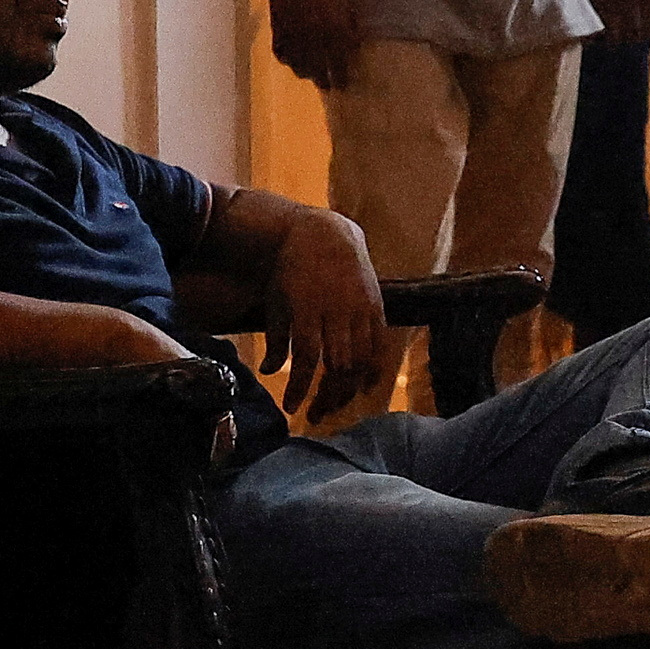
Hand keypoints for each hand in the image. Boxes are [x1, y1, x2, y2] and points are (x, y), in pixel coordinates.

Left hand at [260, 210, 390, 413]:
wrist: (326, 234)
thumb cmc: (293, 270)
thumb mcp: (277, 301)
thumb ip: (277, 339)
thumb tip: (268, 372)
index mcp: (307, 307)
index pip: (306, 356)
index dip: (299, 386)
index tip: (291, 408)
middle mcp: (337, 310)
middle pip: (338, 365)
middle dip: (326, 395)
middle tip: (315, 415)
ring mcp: (360, 308)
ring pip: (361, 359)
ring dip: (349, 388)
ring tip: (335, 404)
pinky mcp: (376, 306)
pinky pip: (381, 344)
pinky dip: (375, 369)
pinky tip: (365, 387)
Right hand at [264, 0, 363, 91]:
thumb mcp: (346, 2)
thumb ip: (348, 25)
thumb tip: (352, 45)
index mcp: (337, 30)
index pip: (340, 63)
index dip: (342, 77)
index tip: (343, 86)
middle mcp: (316, 37)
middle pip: (319, 70)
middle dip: (325, 80)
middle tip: (327, 86)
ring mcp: (295, 34)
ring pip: (299, 65)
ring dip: (305, 72)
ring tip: (309, 75)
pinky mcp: (278, 28)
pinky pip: (281, 53)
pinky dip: (286, 59)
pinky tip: (291, 60)